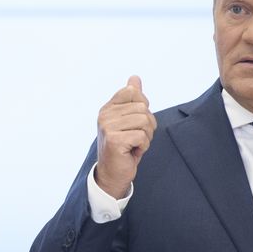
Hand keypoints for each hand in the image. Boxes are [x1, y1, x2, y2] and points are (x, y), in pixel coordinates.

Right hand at [94, 76, 156, 198]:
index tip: (135, 123)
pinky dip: (143, 146)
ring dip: (146, 137)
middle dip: (147, 126)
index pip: (132, 91)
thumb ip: (132, 99)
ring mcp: (107, 127)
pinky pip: (142, 136)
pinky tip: (132, 152)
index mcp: (108, 108)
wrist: (113, 174)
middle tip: (136, 138)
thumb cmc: (124, 147)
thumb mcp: (129, 120)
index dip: (142, 107)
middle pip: (143, 108)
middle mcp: (105, 115)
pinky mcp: (113, 140)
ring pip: (144, 121)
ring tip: (135, 145)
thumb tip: (134, 77)